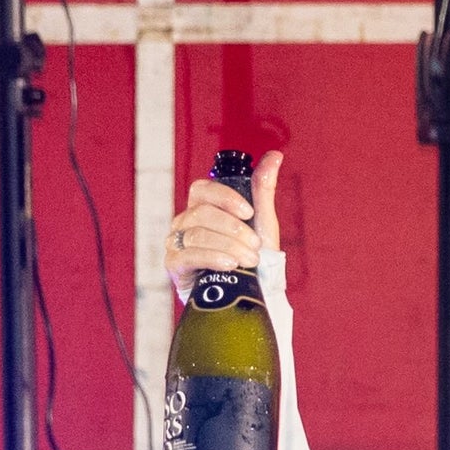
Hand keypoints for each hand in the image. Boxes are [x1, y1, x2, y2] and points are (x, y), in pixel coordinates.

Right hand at [164, 150, 283, 291]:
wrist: (248, 294)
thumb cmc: (252, 257)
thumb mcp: (261, 223)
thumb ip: (263, 189)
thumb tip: (275, 155)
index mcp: (203, 207)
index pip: (202, 190)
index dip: (225, 197)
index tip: (248, 212)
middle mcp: (185, 222)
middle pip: (202, 213)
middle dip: (234, 230)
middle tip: (255, 247)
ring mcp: (176, 242)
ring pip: (197, 235)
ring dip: (229, 247)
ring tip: (250, 261)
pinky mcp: (174, 265)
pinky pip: (188, 255)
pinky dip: (212, 258)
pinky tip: (229, 265)